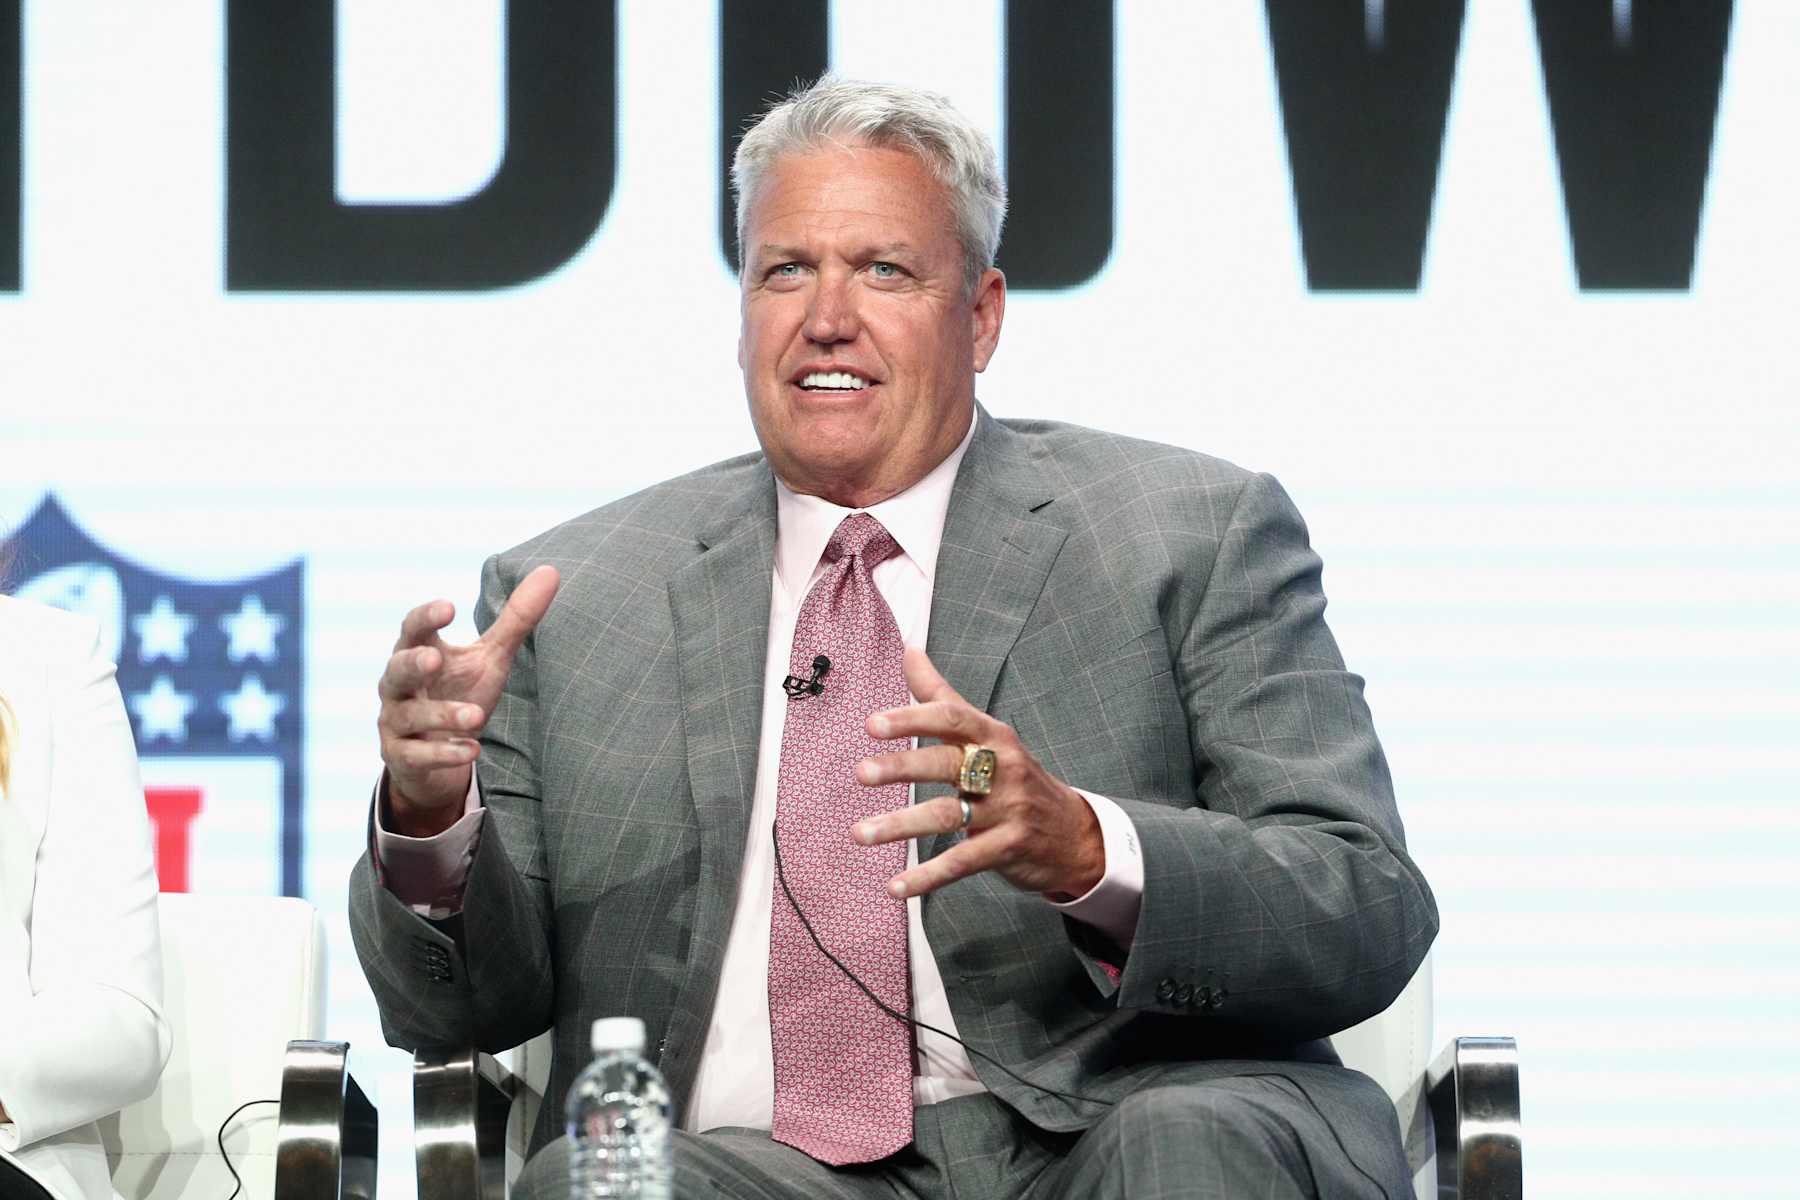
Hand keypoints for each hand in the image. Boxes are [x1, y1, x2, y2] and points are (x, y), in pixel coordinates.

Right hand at [376, 565, 559, 834]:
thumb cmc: (462, 691)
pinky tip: (472, 750)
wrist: (437, 754)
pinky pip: (418, 756)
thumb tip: (551, 571)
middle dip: (414, 663)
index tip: (449, 607)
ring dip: (443, 715)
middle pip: (397, 670)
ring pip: (411, 715)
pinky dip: (444, 753)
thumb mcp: (491, 657)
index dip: (426, 617)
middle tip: (435, 658)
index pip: (413, 629)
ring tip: (476, 716)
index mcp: (418, 652)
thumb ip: (516, 619)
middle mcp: (398, 686)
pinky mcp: (402, 757)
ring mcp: (396, 722)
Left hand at [852, 648, 1104, 900]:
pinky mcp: (1008, 849)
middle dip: (903, 767)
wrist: (1075, 832)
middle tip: (862, 773)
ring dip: (901, 826)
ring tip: (860, 834)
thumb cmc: (1018, 776)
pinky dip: (927, 877)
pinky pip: (961, 862)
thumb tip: (909, 651)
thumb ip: (941, 696)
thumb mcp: (987, 732)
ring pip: (947, 815)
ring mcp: (1006, 810)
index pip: (952, 718)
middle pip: (947, 763)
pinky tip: (895, 887)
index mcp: (992, 735)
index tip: (873, 723)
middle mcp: (1001, 769)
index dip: (912, 718)